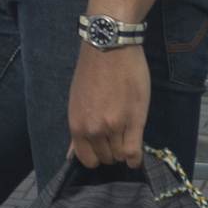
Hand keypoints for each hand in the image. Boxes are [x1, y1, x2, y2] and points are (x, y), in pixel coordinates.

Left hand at [66, 43, 150, 167]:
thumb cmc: (93, 72)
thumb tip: (71, 155)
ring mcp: (113, 127)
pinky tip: (136, 153)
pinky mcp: (133, 121)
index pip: (86, 159)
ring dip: (124, 151)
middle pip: (105, 158)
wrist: (110, 48)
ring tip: (127, 136)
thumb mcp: (78, 101)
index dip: (96, 156)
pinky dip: (135, 158)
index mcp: (76, 124)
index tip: (102, 147)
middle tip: (116, 137)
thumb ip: (78, 129)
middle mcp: (93, 129)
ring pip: (120, 156)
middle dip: (111, 151)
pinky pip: (134, 153)